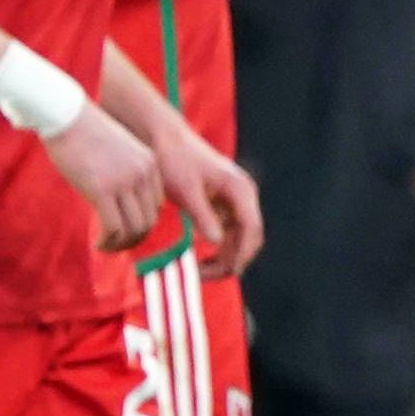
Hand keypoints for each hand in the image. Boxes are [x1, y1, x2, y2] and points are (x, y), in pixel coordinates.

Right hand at [44, 110, 163, 251]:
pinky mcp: (102, 190)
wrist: (64, 115)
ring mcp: (124, 182)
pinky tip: (98, 244)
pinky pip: (113, 228)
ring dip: (121, 244)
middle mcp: (142, 173)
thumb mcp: (115, 151)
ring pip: (134, 228)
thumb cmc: (82, 132)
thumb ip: (123, 172)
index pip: (156, 205)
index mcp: (149, 163)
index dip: (140, 222)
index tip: (123, 229)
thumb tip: (118, 202)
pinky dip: (108, 242)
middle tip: (114, 245)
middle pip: (149, 220)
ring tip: (106, 247)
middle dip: (133, 238)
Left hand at [151, 124, 265, 276]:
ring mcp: (233, 201)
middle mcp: (242, 196)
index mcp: (240, 189)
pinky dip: (216, 248)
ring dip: (224, 257)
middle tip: (205, 277)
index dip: (243, 253)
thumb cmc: (174, 160)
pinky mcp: (220, 205)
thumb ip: (203, 216)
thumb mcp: (186, 190)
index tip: (227, 272)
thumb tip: (217, 244)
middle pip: (249, 237)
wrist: (162, 139)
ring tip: (198, 272)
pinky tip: (198, 259)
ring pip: (238, 239)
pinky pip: (226, 233)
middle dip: (232, 260)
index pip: (252, 229)